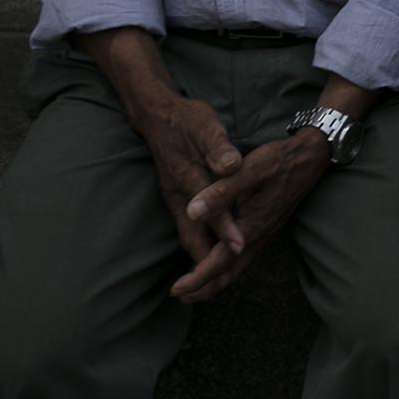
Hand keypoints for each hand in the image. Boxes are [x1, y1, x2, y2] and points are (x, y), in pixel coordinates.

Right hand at [135, 93, 249, 295]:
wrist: (157, 115)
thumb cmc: (186, 120)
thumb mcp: (205, 126)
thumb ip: (218, 147)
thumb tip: (230, 165)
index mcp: (187, 177)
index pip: (209, 209)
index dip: (225, 228)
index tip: (240, 246)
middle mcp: (178, 194)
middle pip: (192, 234)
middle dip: (205, 261)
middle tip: (222, 284)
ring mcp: (174, 198)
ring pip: (188, 234)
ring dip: (200, 257)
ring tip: (217, 279)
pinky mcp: (177, 198)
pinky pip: (187, 228)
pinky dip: (198, 244)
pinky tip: (210, 252)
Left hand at [173, 132, 330, 301]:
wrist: (311, 157)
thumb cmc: (279, 162)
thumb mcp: (248, 172)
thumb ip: (220, 193)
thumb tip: (192, 212)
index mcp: (251, 227)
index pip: (220, 263)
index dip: (197, 279)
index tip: (176, 290)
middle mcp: (258, 236)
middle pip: (230, 274)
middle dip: (205, 288)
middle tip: (181, 296)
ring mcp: (264, 232)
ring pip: (238, 267)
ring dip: (215, 278)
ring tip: (194, 282)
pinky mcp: (266, 225)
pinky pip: (243, 255)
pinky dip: (226, 265)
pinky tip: (217, 256)